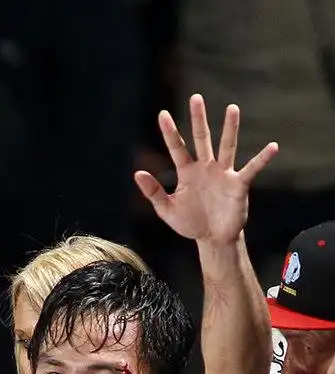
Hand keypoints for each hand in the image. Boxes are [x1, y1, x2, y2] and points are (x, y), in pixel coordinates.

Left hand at [134, 94, 277, 244]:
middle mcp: (206, 168)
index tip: (163, 114)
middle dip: (198, 119)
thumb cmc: (190, 223)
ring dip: (230, 129)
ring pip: (227, 147)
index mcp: (187, 172)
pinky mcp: (238, 184)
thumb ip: (153, 192)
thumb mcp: (167, 210)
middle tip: (195, 98)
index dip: (170, 132)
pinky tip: (272, 147)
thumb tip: (137, 174)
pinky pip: (251, 169)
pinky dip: (262, 159)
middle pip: (202, 139)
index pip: (177, 148)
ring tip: (232, 109)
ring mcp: (223, 174)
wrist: (213, 239)